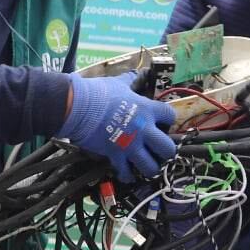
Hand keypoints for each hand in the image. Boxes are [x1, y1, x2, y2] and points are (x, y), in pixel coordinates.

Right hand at [58, 73, 176, 181]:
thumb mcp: (119, 83)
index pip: (170, 116)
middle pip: (168, 148)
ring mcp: (131, 145)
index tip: (162, 122)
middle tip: (158, 150)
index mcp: (147, 110)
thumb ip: (130, 81)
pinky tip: (127, 173)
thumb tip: (135, 73)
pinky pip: (126, 173)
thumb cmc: (98, 92)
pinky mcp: (116, 156)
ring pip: (151, 167)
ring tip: (146, 165)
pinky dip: (127, 175)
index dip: (168, 120)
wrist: (78, 106)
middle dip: (166, 151)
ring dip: (150, 167)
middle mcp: (143, 130)